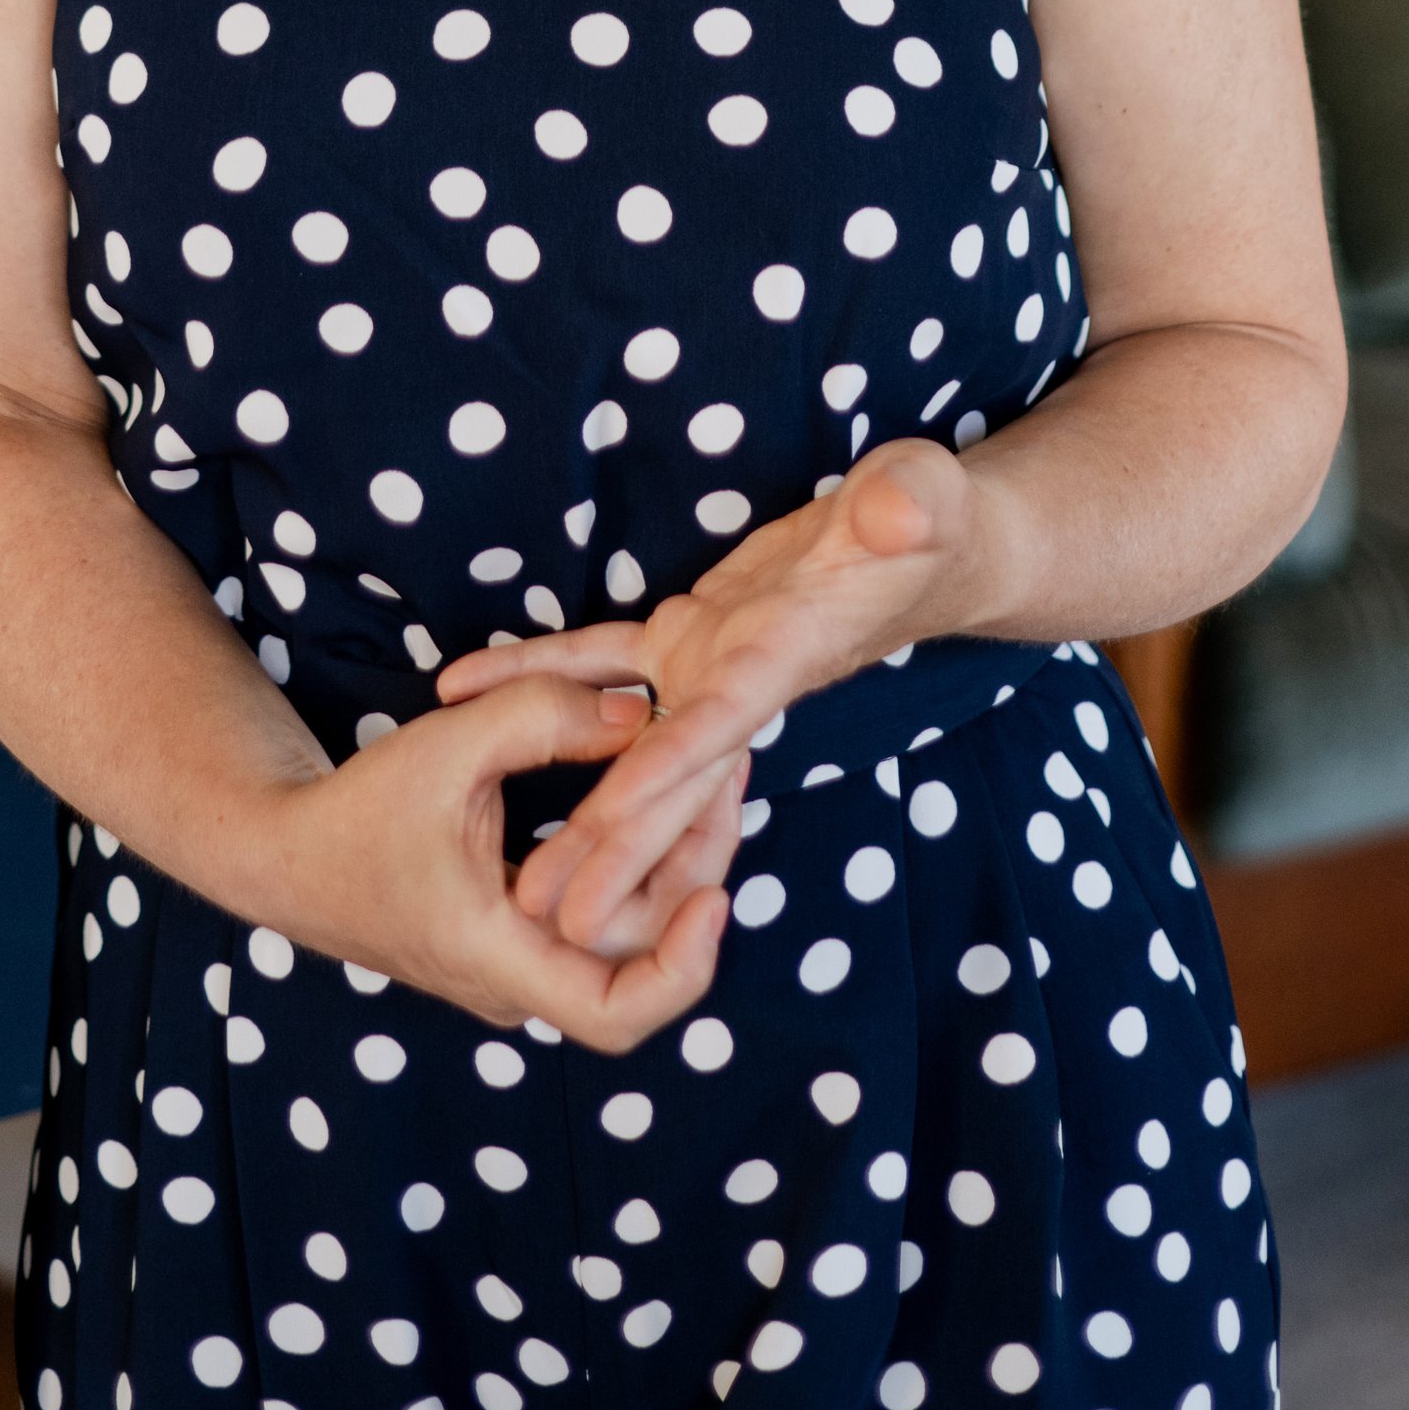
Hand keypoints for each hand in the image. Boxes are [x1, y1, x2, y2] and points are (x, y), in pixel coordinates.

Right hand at [243, 670, 735, 1053]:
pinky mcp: (518, 934)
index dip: (685, 968)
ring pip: (625, 931)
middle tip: (732, 777)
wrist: (289, 852)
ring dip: (671, 857)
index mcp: (501, 957)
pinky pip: (597, 910)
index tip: (718, 895)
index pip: (617, 1016)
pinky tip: (654, 790)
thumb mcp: (450, 746)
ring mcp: (520, 963)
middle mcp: (520, 977)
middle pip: (641, 955)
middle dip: (697, 869)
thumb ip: (543, 718)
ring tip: (709, 772)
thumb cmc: (360, 810)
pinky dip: (632, 855)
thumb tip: (640, 710)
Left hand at [435, 439, 1003, 954]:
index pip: (712, 728)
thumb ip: (915, 508)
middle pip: (663, 774)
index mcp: (784, 657)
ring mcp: (710, 662)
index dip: (655, 784)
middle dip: (606, 845)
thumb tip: (904, 514)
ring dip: (569, 795)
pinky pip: (601, 658)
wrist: (940, 544)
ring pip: (623, 737)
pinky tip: (467, 683)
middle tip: (533, 909)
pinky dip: (536, 669)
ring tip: (503, 857)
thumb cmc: (942, 520)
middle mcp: (740, 681)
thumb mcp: (934, 500)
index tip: (598, 848)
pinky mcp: (692, 630)